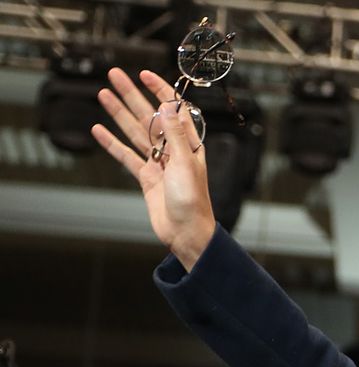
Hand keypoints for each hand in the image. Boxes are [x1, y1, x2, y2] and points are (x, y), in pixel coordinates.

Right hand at [90, 68, 216, 267]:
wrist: (186, 233)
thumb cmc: (193, 201)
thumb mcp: (184, 164)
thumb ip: (174, 135)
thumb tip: (168, 105)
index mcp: (188, 145)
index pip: (173, 110)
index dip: (160, 91)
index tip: (145, 74)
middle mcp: (172, 151)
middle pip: (148, 116)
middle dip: (132, 95)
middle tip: (114, 75)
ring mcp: (158, 163)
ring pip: (135, 132)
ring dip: (119, 113)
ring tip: (103, 94)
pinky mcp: (146, 178)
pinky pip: (126, 156)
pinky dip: (112, 143)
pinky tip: (99, 129)